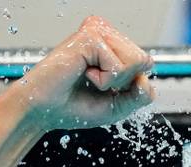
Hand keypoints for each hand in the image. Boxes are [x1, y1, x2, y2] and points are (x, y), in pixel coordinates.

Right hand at [8, 16, 155, 130]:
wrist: (43, 111)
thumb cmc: (74, 107)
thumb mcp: (117, 105)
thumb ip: (139, 94)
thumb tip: (146, 76)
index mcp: (111, 44)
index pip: (146, 63)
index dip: (130, 86)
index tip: (103, 88)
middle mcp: (106, 33)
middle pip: (145, 60)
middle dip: (124, 83)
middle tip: (94, 83)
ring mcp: (98, 32)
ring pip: (137, 61)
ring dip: (114, 81)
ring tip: (88, 77)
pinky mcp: (90, 37)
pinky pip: (119, 66)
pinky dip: (104, 81)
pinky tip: (83, 74)